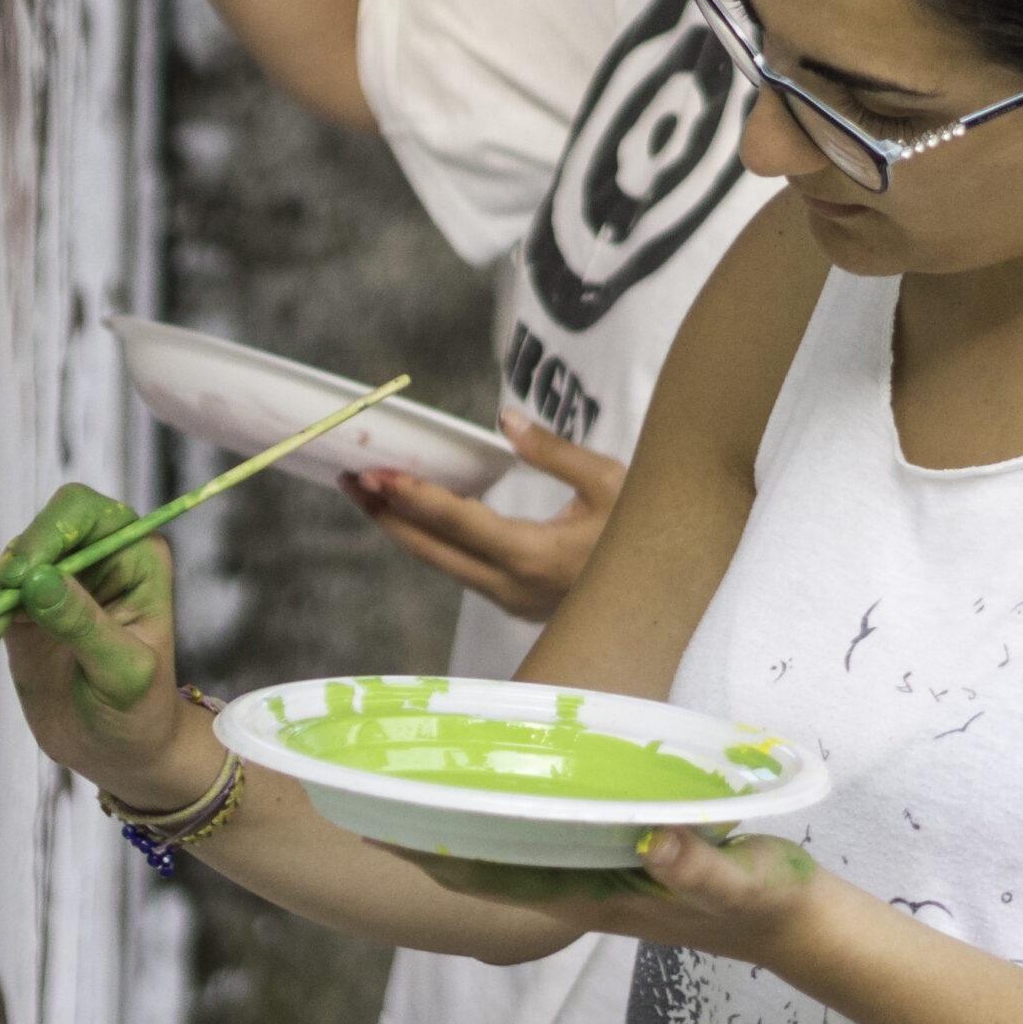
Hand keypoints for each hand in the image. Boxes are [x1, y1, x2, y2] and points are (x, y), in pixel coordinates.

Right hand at [0, 484, 218, 810]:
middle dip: (8, 575)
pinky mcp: (23, 615)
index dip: (49, 533)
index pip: (86, 515)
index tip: (21, 577)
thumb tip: (37, 580)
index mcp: (133, 558)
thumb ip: (82, 624)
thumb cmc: (139, 711)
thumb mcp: (122, 673)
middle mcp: (94, 561)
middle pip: (37, 536)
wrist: (119, 753)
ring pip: (5, 571)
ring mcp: (55, 585)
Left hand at [342, 410, 625, 621]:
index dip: (415, 497)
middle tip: (352, 480)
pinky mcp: (518, 603)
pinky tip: (418, 516)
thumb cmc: (647, 531)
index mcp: (536, 557)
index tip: (378, 475)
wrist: (670, 592)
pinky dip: (435, 541)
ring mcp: (514, 601)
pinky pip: (464, 571)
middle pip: (434, 553)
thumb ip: (553, 451)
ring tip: (370, 495)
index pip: (460, 524)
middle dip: (388, 516)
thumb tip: (506, 420)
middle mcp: (515, 587)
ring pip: (444, 566)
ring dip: (406, 530)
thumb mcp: (609, 480)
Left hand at [404, 828, 831, 970]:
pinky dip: (515, 828)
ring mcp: (606, 885)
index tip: (385, 833)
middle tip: (370, 804)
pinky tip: (505, 801)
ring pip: (517, 862)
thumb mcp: (741, 883)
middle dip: (434, 846)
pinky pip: (552, 849)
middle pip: (493, 873)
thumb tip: (650, 840)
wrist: (801, 930)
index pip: (503, 884)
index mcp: (603, 899)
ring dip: (468, 836)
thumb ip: (698, 867)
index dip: (441, 863)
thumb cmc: (769, 905)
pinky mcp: (627, 869)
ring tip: (418, 796)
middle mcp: (591, 895)